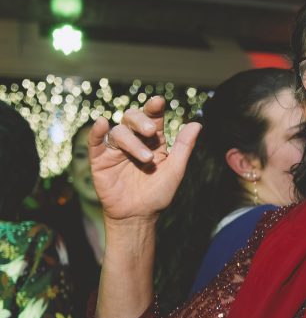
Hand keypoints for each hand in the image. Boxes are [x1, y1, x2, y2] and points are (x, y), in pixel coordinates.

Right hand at [88, 96, 201, 222]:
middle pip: (132, 118)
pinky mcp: (100, 160)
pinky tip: (101, 124)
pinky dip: (97, 131)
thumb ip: (183, 146)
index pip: (153, 118)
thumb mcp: (175, 170)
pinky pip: (95, 141)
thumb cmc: (158, 193)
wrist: (139, 215)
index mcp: (153, 141)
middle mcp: (134, 141)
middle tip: (151, 131)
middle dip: (141, 121)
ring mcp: (116, 149)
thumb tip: (197, 123)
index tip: (159, 101)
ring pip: (119, 132)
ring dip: (132, 141)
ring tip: (146, 159)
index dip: (154, 108)